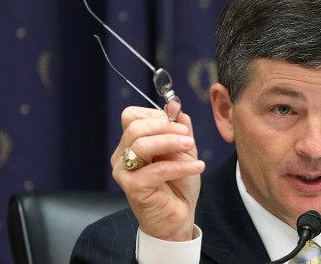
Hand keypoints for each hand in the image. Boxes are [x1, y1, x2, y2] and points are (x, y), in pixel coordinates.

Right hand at [111, 106, 204, 240]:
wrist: (180, 215)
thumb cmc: (179, 184)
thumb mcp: (184, 150)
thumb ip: (180, 128)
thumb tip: (175, 105)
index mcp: (132, 143)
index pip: (131, 116)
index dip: (155, 115)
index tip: (179, 124)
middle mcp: (122, 155)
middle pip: (135, 127)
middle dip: (165, 127)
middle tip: (187, 136)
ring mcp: (124, 171)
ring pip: (141, 145)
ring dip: (170, 142)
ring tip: (191, 146)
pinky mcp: (132, 187)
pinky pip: (156, 170)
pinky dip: (179, 166)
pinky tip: (198, 167)